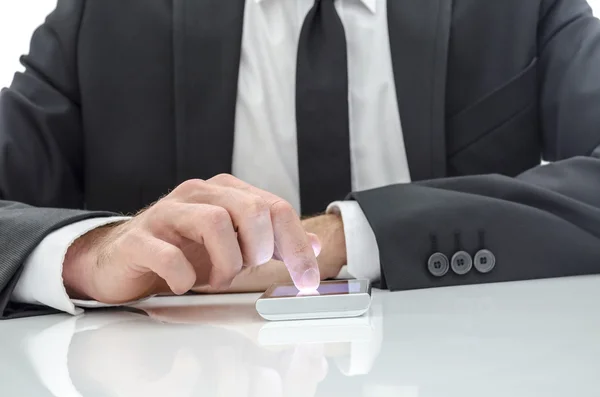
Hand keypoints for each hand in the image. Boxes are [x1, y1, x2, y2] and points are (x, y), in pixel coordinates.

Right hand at [62, 174, 320, 302]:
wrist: (122, 258)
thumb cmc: (181, 249)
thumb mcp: (234, 244)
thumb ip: (274, 242)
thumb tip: (316, 245)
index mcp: (225, 192)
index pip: (275, 208)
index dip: (298, 246)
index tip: (307, 282)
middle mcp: (198, 195)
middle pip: (250, 209)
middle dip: (259, 249)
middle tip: (247, 270)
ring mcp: (167, 213)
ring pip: (214, 223)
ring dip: (225, 263)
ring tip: (216, 278)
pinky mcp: (140, 238)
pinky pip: (169, 254)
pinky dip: (184, 276)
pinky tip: (184, 284)